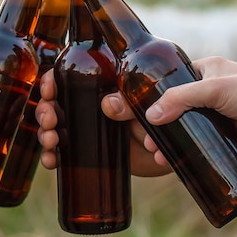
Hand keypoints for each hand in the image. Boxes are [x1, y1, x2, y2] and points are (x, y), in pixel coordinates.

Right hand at [36, 69, 168, 176]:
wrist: (191, 143)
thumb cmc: (178, 109)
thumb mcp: (157, 98)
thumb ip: (133, 100)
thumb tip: (108, 105)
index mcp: (108, 81)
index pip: (70, 74)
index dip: (51, 79)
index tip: (49, 88)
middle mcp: (97, 103)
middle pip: (56, 102)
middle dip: (45, 110)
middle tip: (50, 120)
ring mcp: (96, 128)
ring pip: (58, 127)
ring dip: (47, 133)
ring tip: (52, 140)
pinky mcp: (99, 152)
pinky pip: (69, 153)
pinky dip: (55, 156)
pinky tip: (51, 161)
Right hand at [141, 56, 236, 167]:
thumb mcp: (214, 88)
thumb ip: (180, 98)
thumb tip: (151, 116)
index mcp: (203, 71)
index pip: (171, 82)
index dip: (153, 98)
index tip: (139, 114)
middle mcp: (207, 92)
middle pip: (174, 109)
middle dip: (158, 126)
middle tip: (148, 141)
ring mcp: (214, 115)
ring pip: (185, 129)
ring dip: (170, 141)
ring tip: (158, 155)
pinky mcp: (223, 134)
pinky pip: (198, 144)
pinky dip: (186, 152)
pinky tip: (173, 162)